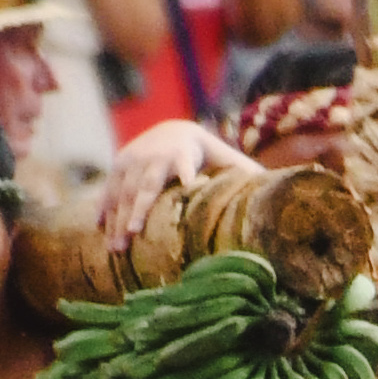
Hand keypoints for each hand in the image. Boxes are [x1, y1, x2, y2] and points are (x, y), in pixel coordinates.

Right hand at [100, 119, 251, 247]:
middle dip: (138, 213)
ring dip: (118, 220)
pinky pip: (109, 190)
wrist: (174, 130)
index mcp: (183, 154)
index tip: (188, 190)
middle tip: (132, 237)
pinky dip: (104, 210)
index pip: (184, 167)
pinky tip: (99, 230)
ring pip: (124, 192)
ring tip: (116, 248)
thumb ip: (247, 174)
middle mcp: (154, 156)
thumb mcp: (227, 160)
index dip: (186, 178)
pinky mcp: (119, 165)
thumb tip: (278, 191)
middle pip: (146, 187)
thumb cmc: (208, 155)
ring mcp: (133, 160)